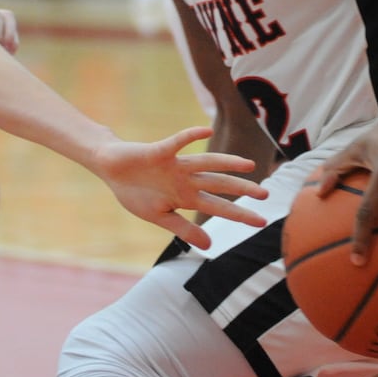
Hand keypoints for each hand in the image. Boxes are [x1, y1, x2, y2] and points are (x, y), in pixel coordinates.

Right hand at [92, 125, 267, 249]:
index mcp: (185, 198)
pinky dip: (190, 136)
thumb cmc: (135, 192)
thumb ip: (183, 229)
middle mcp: (186, 180)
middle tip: (267, 194)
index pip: (218, 207)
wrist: (111, 169)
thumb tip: (210, 245)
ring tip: (249, 165)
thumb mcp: (158, 216)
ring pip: (206, 163)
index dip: (239, 213)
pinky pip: (177, 142)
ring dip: (227, 163)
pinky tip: (206, 131)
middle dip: (242, 189)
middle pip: (219, 184)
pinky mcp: (160, 151)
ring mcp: (175, 165)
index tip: (261, 221)